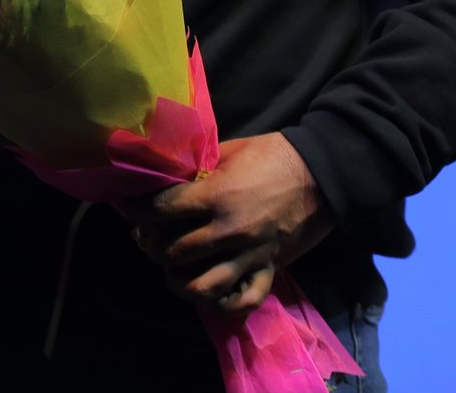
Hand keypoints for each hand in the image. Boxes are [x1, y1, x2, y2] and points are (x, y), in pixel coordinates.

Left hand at [126, 134, 329, 314]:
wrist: (323, 174)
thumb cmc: (272, 155)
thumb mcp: (228, 152)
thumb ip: (198, 172)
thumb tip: (167, 182)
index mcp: (215, 196)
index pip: (160, 211)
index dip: (137, 210)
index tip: (132, 208)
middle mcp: (229, 231)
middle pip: (172, 253)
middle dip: (153, 245)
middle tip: (149, 236)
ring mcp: (250, 256)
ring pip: (200, 287)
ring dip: (179, 280)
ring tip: (174, 269)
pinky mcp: (270, 269)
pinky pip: (242, 301)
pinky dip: (221, 302)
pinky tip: (209, 291)